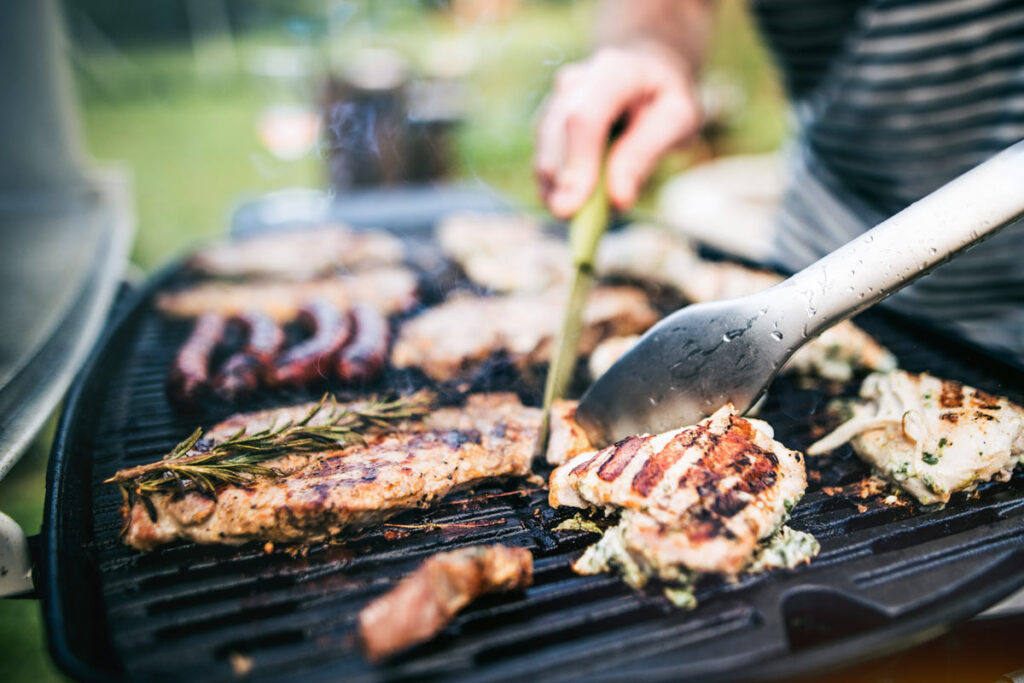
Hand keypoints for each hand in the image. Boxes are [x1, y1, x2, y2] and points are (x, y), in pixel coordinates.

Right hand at [535, 43, 700, 218]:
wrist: (646, 72)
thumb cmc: (665, 99)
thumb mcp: (678, 120)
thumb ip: (646, 154)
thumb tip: (618, 200)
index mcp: (613, 71)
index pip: (583, 117)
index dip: (576, 163)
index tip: (572, 207)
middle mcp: (575, 82)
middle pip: (555, 135)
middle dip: (560, 183)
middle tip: (571, 222)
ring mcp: (555, 102)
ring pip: (543, 151)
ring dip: (555, 190)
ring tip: (581, 217)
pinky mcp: (547, 125)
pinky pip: (544, 161)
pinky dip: (556, 189)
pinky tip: (575, 204)